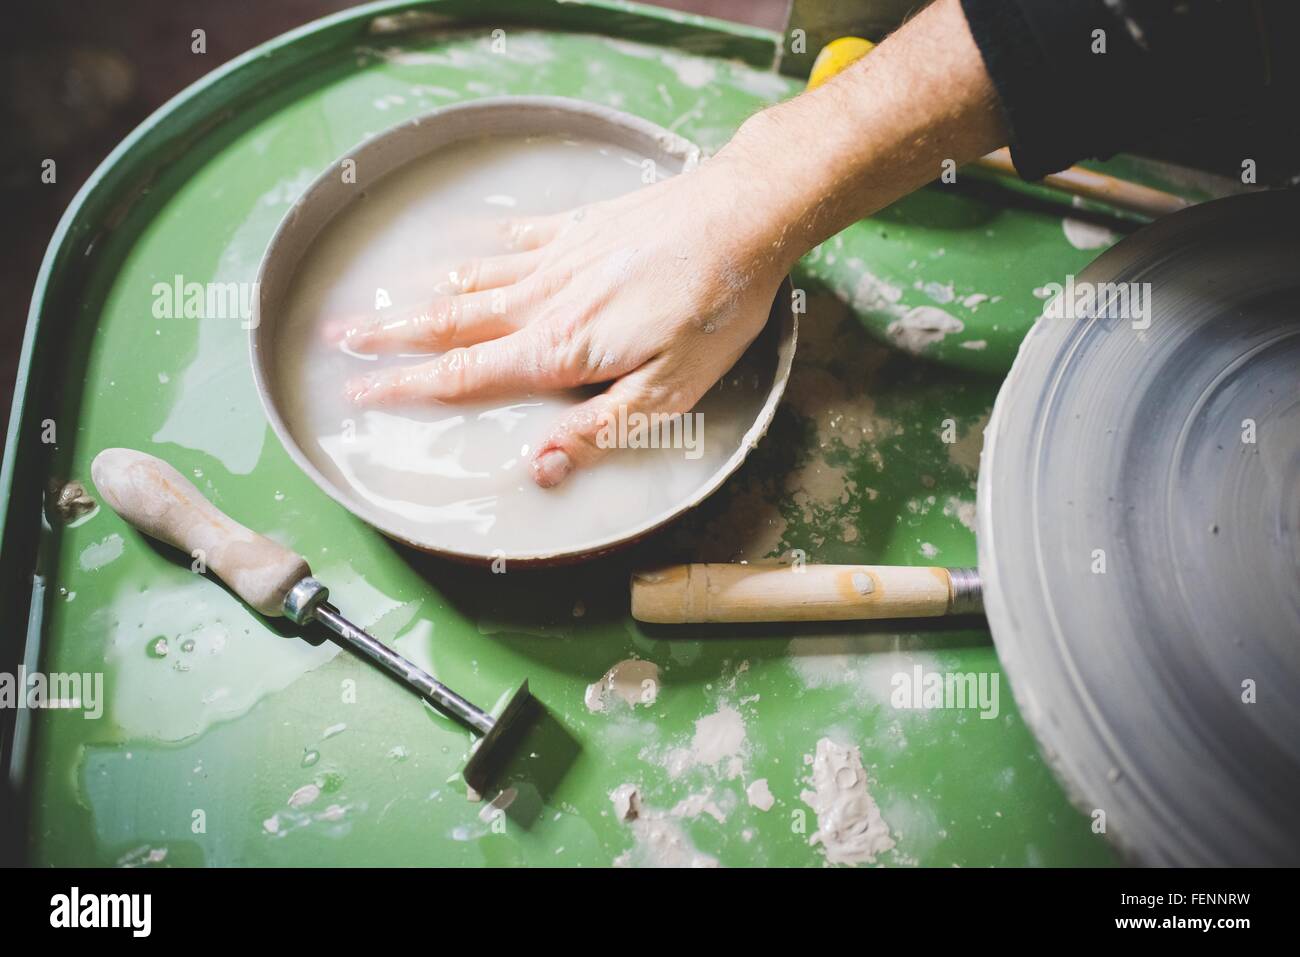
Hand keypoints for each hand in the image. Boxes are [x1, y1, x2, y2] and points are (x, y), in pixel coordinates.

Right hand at [341, 148, 791, 487]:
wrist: (741, 217)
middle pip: (451, 323)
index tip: (360, 392)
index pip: (464, 375)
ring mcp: (559, 258)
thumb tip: (539, 467)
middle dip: (391, 337)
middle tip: (339, 340)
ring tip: (383, 303)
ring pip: (474, 282)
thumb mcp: (668, 394)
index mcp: (558, 350)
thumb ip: (599, 430)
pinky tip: (466, 250)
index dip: (407, 388)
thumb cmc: (713, 310)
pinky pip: (517, 240)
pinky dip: (483, 250)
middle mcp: (544, 301)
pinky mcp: (582, 227)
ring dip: (424, 296)